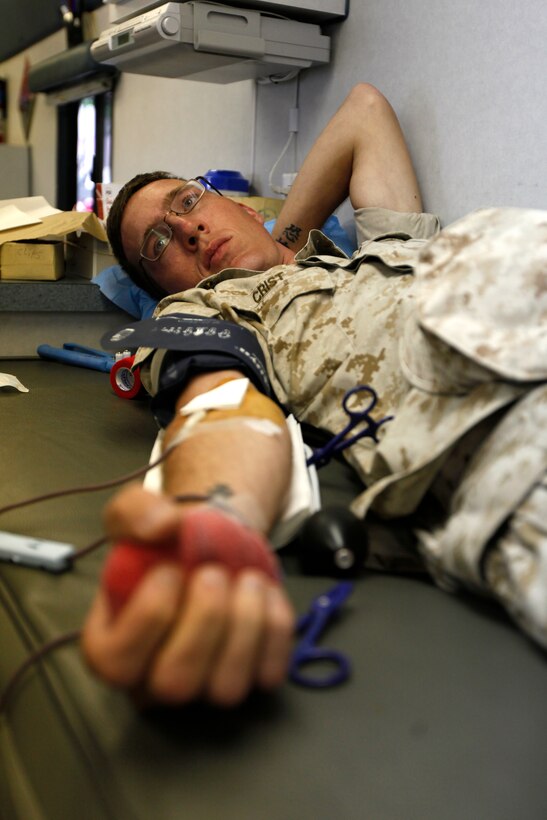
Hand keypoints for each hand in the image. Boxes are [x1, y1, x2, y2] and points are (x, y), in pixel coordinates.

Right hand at [81, 485, 295, 706]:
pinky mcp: (250, 678)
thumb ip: (135, 512)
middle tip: (213, 573)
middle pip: (174, 684)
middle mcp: (154, 679)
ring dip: (245, 625)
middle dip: (202, 623)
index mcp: (112, 647)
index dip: (147, 618)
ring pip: (226, 688)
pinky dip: (274, 628)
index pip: (117, 661)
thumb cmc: (163, 543)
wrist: (209, 544)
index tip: (168, 570)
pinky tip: (264, 591)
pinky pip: (268, 672)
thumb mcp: (134, 513)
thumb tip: (160, 525)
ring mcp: (204, 685)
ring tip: (246, 578)